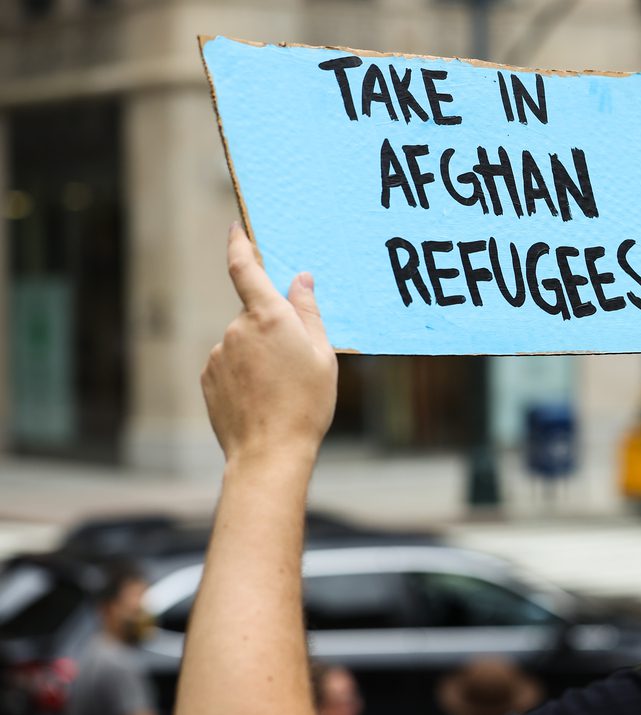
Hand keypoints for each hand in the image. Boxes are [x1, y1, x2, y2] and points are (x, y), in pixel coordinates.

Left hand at [201, 223, 337, 464]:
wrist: (269, 452)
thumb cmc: (306, 404)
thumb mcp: (322, 356)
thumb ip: (309, 312)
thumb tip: (300, 279)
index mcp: (269, 317)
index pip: (244, 268)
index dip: (239, 243)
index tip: (236, 228)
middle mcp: (237, 329)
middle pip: (254, 313)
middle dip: (272, 327)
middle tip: (296, 361)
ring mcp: (219, 353)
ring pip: (243, 341)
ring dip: (260, 354)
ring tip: (280, 388)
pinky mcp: (209, 376)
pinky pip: (230, 363)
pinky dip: (246, 373)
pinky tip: (262, 397)